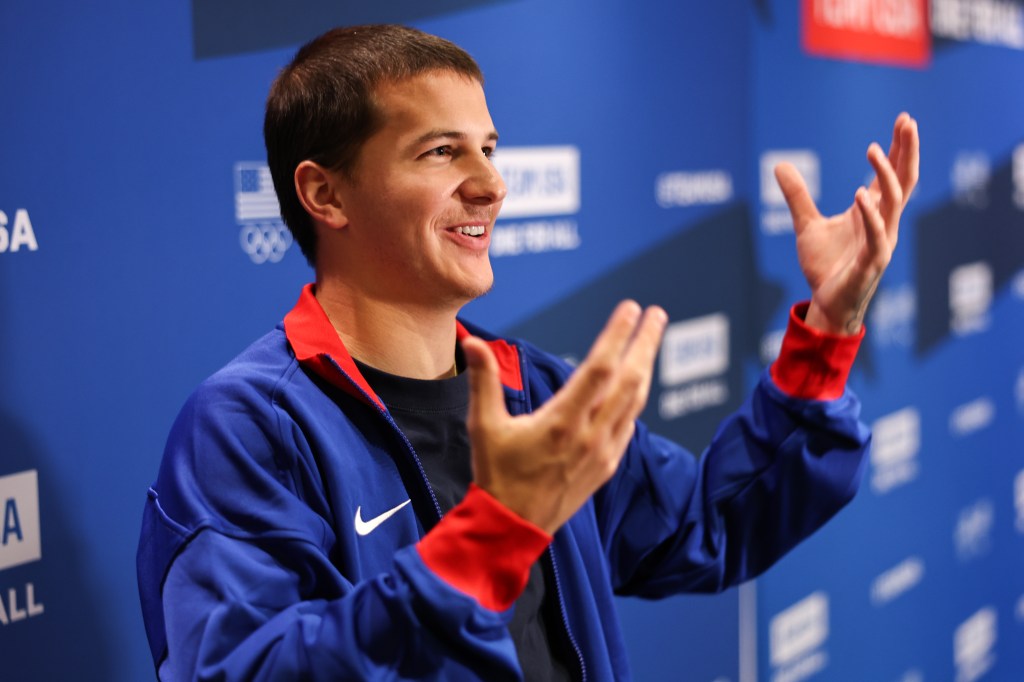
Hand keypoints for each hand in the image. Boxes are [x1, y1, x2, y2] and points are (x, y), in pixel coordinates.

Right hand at [462, 301, 666, 534]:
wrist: (512, 527)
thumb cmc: (496, 475)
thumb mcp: (483, 426)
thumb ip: (483, 381)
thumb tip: (470, 343)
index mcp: (561, 423)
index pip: (599, 369)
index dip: (617, 336)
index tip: (631, 308)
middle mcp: (589, 436)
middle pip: (629, 380)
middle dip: (645, 343)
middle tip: (656, 314)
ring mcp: (603, 452)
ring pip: (634, 402)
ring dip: (645, 367)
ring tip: (650, 341)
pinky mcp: (606, 466)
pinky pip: (628, 425)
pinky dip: (635, 399)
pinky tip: (635, 385)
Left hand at [774, 113, 919, 334]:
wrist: (826, 303)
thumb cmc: (825, 266)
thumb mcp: (806, 225)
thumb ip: (797, 196)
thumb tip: (779, 164)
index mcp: (872, 213)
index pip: (891, 175)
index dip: (898, 148)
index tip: (903, 119)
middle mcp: (884, 224)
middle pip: (904, 181)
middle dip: (907, 151)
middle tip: (907, 121)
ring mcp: (881, 243)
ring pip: (892, 203)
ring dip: (884, 175)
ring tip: (873, 149)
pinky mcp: (871, 263)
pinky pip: (876, 236)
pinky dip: (870, 216)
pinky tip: (860, 196)